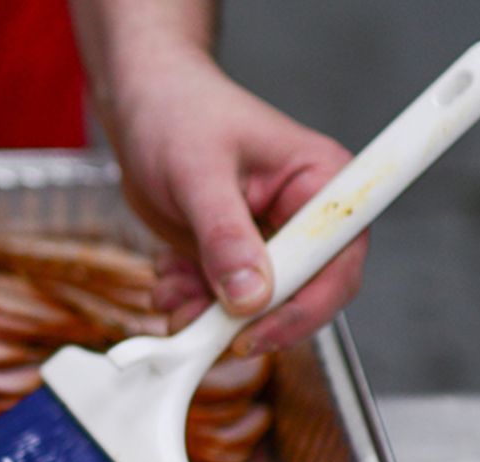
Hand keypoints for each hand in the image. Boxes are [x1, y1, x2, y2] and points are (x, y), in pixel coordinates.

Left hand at [111, 53, 367, 353]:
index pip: (337, 265)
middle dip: (246, 321)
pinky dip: (193, 305)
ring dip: (210, 317)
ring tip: (173, 290)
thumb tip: (250, 296)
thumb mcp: (199, 173)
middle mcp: (303, 220)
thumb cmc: (178, 114)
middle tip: (201, 326)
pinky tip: (170, 278)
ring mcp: (268, 244)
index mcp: (320, 183)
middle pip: (299, 298)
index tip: (254, 334)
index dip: (302, 310)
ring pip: (255, 311)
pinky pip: (222, 305)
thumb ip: (225, 237)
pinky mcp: (234, 260)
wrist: (142, 108)